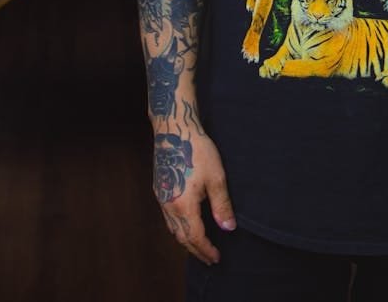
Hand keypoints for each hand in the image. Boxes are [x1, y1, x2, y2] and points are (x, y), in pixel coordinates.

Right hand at [153, 128, 235, 263]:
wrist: (174, 129)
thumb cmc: (197, 150)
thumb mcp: (216, 177)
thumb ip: (221, 205)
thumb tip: (228, 228)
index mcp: (184, 205)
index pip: (195, 237)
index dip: (206, 250)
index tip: (216, 258)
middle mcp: (169, 206)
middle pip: (181, 237)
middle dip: (195, 250)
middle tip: (209, 258)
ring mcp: (161, 198)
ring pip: (172, 229)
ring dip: (185, 241)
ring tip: (198, 246)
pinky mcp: (159, 189)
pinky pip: (167, 218)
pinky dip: (177, 228)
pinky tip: (185, 225)